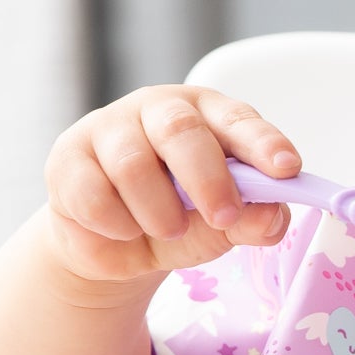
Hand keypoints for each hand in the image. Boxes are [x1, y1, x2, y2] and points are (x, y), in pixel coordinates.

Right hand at [43, 85, 298, 285]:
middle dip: (208, 179)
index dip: (262, 143)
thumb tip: (272, 216)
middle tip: (223, 217)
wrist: (117, 245)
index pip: (237, 119)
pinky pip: (92, 193)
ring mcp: (108, 128)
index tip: (286, 168)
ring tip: (169, 230)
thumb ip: (253, 219)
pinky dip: (116, 223)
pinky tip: (126, 230)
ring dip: (159, 211)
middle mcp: (157, 109)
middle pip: (181, 130)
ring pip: (133, 164)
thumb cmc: (180, 217)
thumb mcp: (223, 225)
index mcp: (207, 114)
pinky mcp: (68, 158)